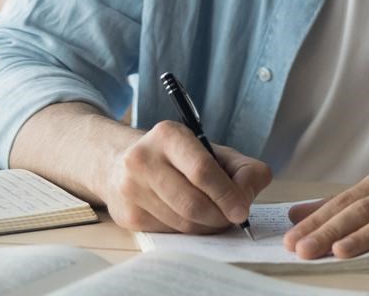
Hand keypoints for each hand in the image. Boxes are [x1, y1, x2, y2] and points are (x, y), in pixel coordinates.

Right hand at [101, 120, 272, 233]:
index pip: (202, 171)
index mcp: (168, 135)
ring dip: (207, 226)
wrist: (121, 163)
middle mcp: (143, 160)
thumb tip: (247, 197)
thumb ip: (242, 168)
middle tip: (232, 218)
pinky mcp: (129, 216)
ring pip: (182, 223)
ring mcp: (131, 189)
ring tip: (216, 217)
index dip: (226, 194)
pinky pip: (170, 233)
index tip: (242, 211)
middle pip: (192, 203)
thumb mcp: (212, 150)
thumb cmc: (179, 158)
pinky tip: (192, 219)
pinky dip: (189, 232)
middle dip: (220, 216)